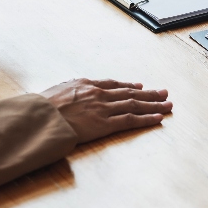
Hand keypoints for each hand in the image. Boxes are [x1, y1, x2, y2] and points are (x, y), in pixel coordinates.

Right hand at [40, 78, 171, 143]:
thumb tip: (69, 94)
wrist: (39, 116)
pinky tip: (158, 118)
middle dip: (149, 93)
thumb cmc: (41, 107)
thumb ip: (69, 92)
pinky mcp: (104, 124)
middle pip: (129, 93)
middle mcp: (99, 93)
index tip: (140, 87)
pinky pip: (130, 120)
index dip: (129, 86)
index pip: (114, 84)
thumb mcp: (55, 91)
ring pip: (134, 105)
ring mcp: (103, 108)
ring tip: (168, 104)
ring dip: (153, 104)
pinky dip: (146, 118)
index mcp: (87, 84)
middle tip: (164, 92)